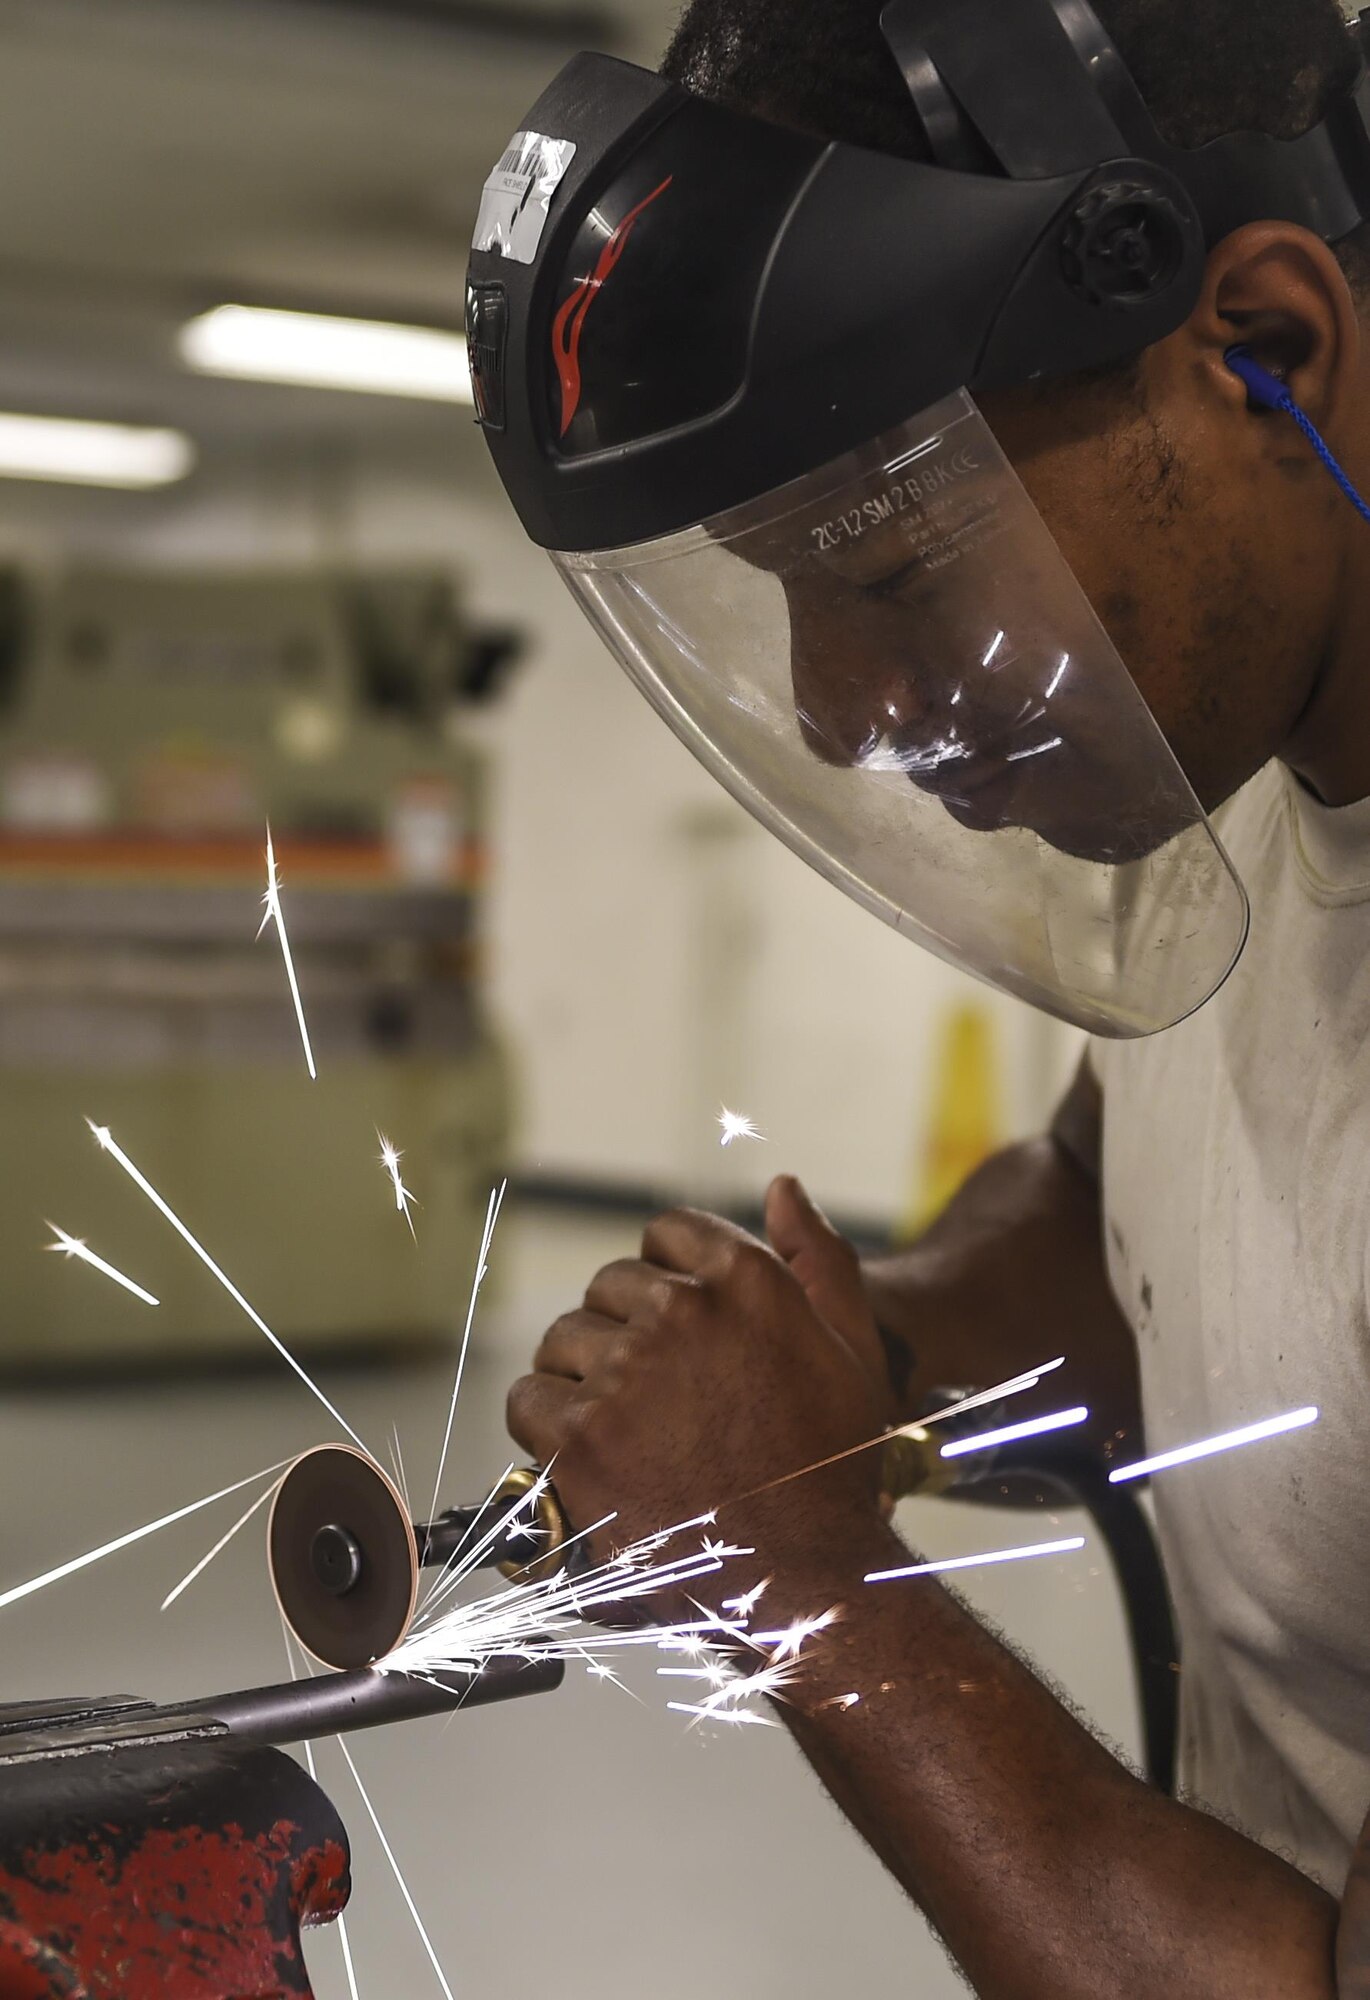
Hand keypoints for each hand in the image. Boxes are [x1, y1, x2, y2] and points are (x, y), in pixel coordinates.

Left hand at [506, 1176, 892, 1579]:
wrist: (810, 1580)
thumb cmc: (834, 1469)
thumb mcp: (853, 1349)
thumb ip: (818, 1258)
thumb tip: (782, 1186)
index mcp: (747, 1280)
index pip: (666, 1235)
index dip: (668, 1281)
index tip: (678, 1332)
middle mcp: (682, 1313)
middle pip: (609, 1288)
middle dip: (625, 1333)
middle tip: (657, 1399)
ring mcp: (627, 1374)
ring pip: (564, 1342)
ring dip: (584, 1378)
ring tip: (627, 1433)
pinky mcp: (581, 1438)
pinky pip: (529, 1401)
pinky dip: (545, 1426)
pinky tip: (587, 1457)